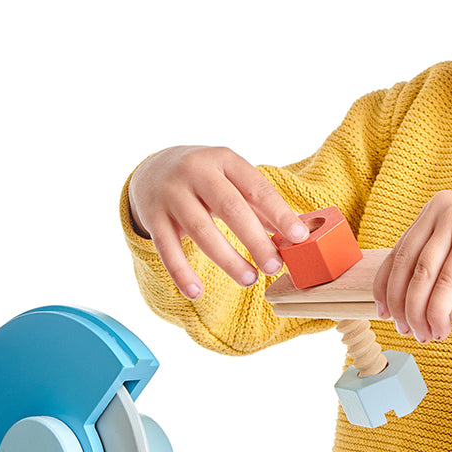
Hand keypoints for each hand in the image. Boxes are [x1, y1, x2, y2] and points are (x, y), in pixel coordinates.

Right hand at [127, 145, 307, 297]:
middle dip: (255, 241)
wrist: (153, 169)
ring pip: (201, 230)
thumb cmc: (206, 180)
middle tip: (274, 267)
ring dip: (227, 259)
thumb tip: (293, 236)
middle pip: (230, 208)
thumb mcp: (232, 180)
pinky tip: (196, 291)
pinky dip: (181, 272)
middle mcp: (196, 171)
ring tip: (249, 279)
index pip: (256, 188)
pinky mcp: (152, 216)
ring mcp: (171, 193)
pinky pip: (167, 248)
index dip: (279, 213)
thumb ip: (259, 205)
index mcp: (224, 159)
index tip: (299, 237)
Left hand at [373, 192, 451, 342]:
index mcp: (437, 209)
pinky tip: (440, 328)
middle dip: (400, 304)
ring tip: (424, 334)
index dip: (386, 285)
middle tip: (405, 330)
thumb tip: (405, 300)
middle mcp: (442, 210)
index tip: (383, 310)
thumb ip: (440, 262)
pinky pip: (445, 285)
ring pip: (422, 278)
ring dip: (418, 313)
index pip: (399, 251)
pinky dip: (438, 311)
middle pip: (405, 265)